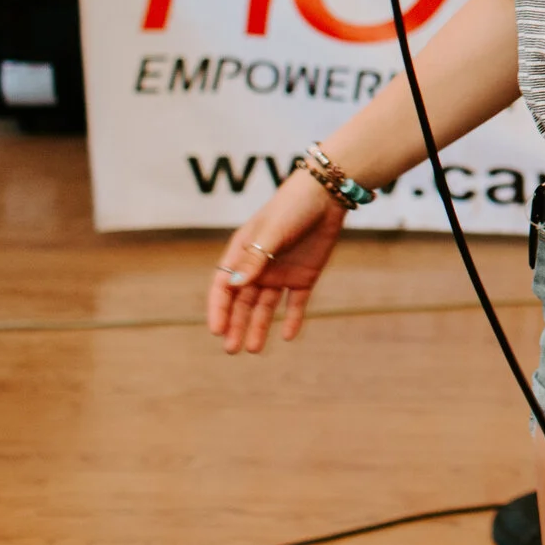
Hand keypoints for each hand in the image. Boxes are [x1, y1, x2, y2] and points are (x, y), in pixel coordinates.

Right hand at [207, 171, 345, 353]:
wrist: (327, 195)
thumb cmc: (291, 207)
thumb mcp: (271, 233)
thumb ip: (255, 260)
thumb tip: (234, 287)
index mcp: (242, 253)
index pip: (223, 287)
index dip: (219, 309)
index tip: (217, 330)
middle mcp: (259, 267)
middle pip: (243, 302)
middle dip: (236, 325)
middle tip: (232, 349)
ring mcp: (281, 273)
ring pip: (266, 306)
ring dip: (260, 326)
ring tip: (254, 349)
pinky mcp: (304, 276)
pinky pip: (296, 302)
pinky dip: (293, 318)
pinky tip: (289, 336)